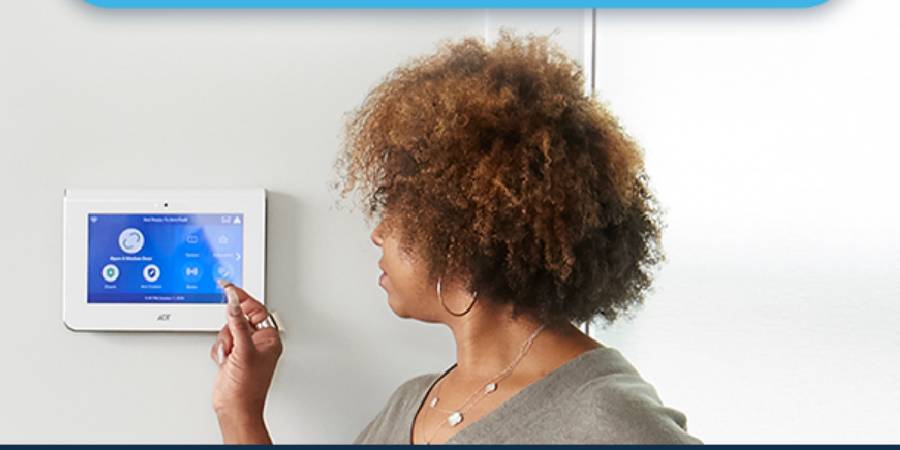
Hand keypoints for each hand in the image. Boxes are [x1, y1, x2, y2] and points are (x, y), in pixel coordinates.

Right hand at [209, 282, 282, 442]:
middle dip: (230, 331)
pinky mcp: (232, 356)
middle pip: (238, 319)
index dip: (242, 298)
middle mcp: (258, 342)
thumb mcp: (243, 351)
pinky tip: (224, 362)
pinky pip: (221, 342)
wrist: (234, 409)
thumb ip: (237, 324)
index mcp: (269, 339)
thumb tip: (234, 303)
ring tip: (229, 357)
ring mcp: (244, 349)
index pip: (256, 309)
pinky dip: (220, 350)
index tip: (228, 286)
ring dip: (224, 343)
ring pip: (227, 330)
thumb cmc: (247, 387)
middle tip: (231, 342)